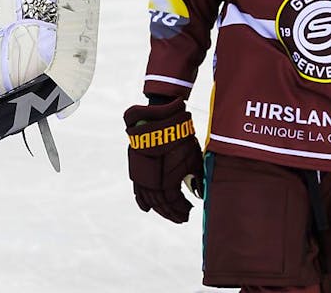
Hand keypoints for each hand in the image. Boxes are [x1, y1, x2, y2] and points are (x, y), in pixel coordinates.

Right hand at [124, 98, 203, 223]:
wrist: (157, 120)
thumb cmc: (179, 139)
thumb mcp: (194, 159)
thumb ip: (197, 179)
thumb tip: (199, 194)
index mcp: (167, 182)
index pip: (174, 204)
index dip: (182, 210)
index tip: (190, 212)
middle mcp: (152, 183)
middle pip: (161, 204)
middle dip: (171, 212)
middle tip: (181, 216)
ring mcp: (142, 176)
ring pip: (149, 198)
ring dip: (158, 207)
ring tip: (167, 212)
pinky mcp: (136, 168)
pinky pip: (138, 189)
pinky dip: (142, 199)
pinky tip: (146, 208)